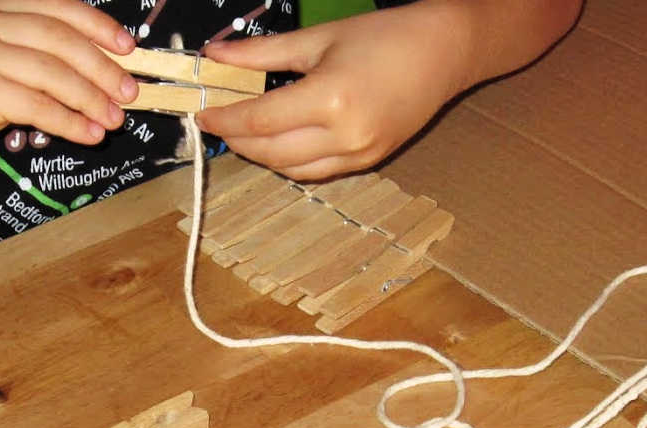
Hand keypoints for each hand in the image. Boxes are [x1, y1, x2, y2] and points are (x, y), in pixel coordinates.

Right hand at [0, 0, 140, 174]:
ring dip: (91, 99)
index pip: (55, 5)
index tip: (128, 48)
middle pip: (60, 39)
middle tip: (129, 93)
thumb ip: (38, 58)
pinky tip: (88, 134)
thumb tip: (101, 73)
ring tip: (113, 120)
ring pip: (53, 74)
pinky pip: (38, 106)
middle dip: (102, 68)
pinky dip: (70, 122)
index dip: (97, 25)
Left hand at [197, 0, 581, 179]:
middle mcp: (344, 136)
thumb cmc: (383, 36)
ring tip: (245, 132)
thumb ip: (262, 53)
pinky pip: (315, 172)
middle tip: (219, 121)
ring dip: (261, 155)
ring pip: (290, 170)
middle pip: (270, 152)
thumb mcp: (318, 39)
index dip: (225, 119)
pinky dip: (289, 161)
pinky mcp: (368, 163)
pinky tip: (278, 142)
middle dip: (237, 140)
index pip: (260, 121)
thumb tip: (214, 55)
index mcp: (330, 99)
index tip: (203, 112)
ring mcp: (358, 155)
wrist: (443, 53)